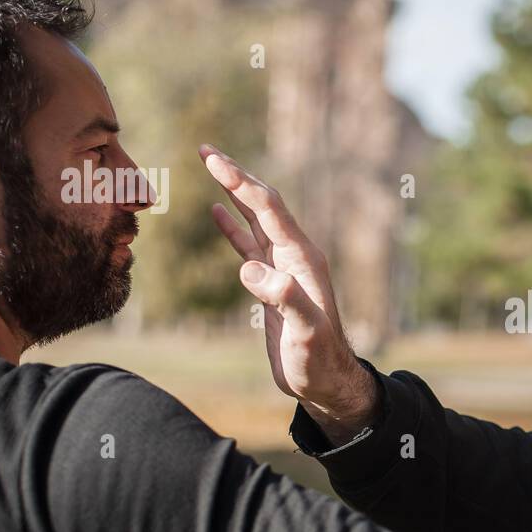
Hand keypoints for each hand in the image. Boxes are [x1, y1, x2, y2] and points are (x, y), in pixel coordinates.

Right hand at [201, 144, 377, 438]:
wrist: (326, 382)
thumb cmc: (319, 360)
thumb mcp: (306, 331)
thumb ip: (284, 298)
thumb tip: (251, 269)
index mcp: (301, 258)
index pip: (268, 209)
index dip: (240, 182)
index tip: (211, 159)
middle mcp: (294, 256)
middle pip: (263, 205)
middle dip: (235, 175)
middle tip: (205, 149)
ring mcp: (283, 268)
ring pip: (255, 220)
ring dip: (233, 193)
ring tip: (210, 166)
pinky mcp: (272, 283)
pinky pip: (250, 244)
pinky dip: (233, 225)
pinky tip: (217, 210)